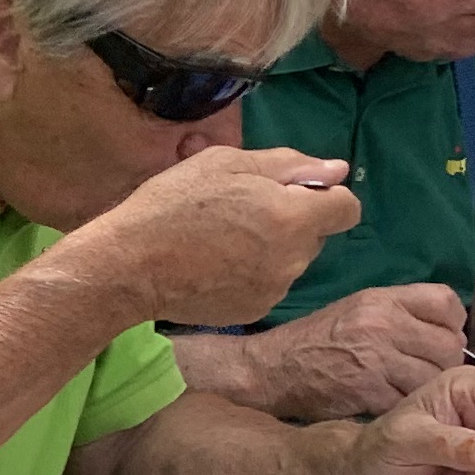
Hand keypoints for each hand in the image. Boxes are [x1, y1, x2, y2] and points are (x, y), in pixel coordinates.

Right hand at [65, 147, 360, 327]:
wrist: (128, 267)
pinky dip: (250, 275)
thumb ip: (287, 164)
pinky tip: (213, 268)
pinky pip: (267, 285)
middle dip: (290, 222)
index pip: (347, 207)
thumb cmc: (172, 204)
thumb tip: (337, 170)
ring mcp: (275, 289)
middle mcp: (294, 258)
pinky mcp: (254, 311)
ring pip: (290, 261)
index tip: (290, 194)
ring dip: (270, 249)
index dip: (324, 196)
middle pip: (315, 235)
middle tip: (239, 214)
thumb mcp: (225, 163)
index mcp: (293, 216)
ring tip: (220, 243)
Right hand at [225, 283, 467, 416]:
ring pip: (434, 377)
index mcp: (381, 300)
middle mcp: (382, 326)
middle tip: (425, 370)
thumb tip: (446, 329)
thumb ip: (399, 312)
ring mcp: (376, 361)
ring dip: (428, 388)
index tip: (439, 337)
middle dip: (444, 361)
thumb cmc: (314, 340)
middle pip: (448, 345)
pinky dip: (406, 407)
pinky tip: (393, 405)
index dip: (452, 324)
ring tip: (410, 389)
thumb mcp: (354, 308)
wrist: (269, 370)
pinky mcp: (368, 394)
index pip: (447, 303)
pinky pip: (410, 401)